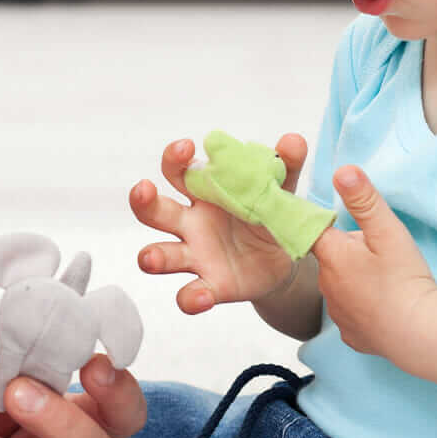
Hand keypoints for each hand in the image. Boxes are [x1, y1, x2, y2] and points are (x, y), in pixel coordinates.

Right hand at [130, 134, 306, 313]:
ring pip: (161, 253)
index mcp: (204, 193)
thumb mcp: (281, 190)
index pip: (177, 171)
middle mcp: (191, 223)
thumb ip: (286, 166)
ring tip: (152, 257)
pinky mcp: (210, 286)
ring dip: (152, 255)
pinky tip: (201, 296)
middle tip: (143, 189)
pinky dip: (191, 297)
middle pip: (155, 210)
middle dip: (143, 200)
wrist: (286, 258)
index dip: (174, 158)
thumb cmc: (270, 214)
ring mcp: (196, 255)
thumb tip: (293, 140)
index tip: (184, 148)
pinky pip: (190, 294)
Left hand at [311, 166, 436, 358]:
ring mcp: (338, 312)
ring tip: (384, 279)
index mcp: (331, 255)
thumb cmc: (404, 279)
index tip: (338, 220)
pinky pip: (352, 313)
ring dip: (356, 279)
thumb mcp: (387, 232)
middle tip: (379, 253)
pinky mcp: (351, 335)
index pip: (313, 230)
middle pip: (331, 258)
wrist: (419, 333)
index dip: (326, 223)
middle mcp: (326, 285)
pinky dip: (364, 307)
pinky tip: (383, 305)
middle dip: (349, 252)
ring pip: (341, 285)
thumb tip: (342, 171)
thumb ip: (364, 200)